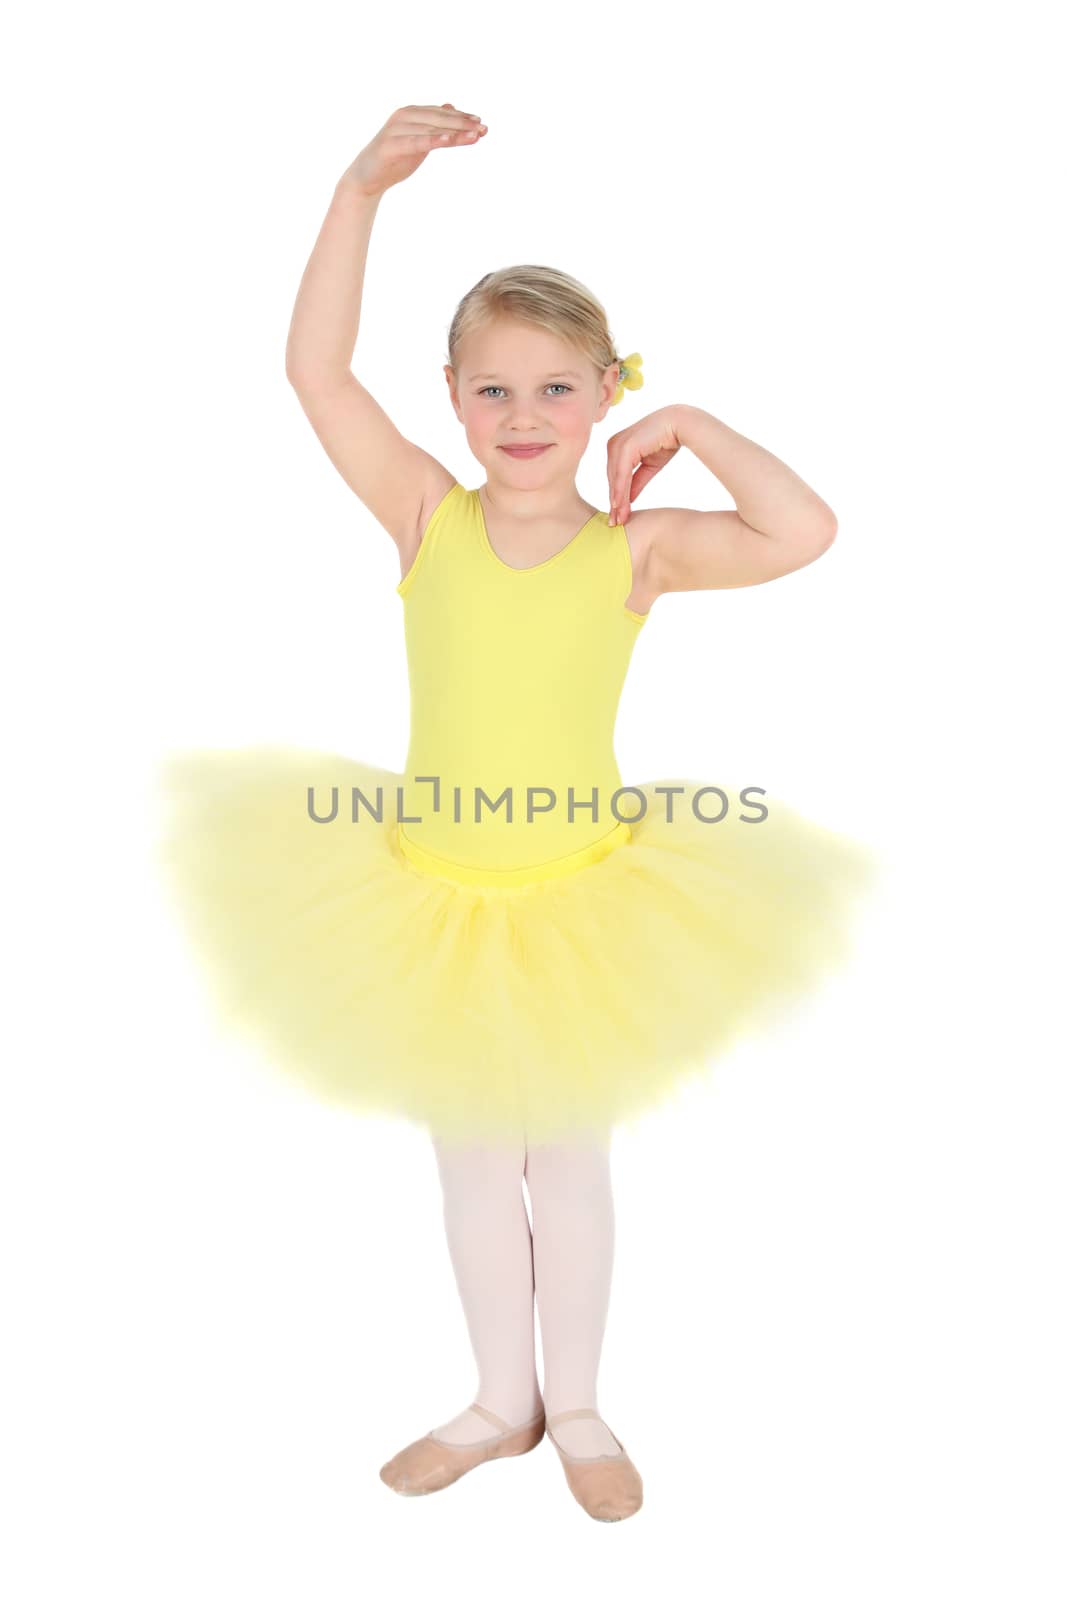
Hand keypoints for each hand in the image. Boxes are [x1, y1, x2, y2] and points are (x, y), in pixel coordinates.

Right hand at [342, 102, 486, 197]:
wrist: (367, 178)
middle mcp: (404, 116)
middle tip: (484, 129)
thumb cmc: (394, 158)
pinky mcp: (391, 144)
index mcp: (412, 113)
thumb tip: (451, 106)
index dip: (462, 118)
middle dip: (463, 124)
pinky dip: (434, 139)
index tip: (482, 124)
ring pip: (432, 129)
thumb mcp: (419, 139)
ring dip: (455, 132)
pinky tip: (450, 139)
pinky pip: (417, 141)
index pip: (442, 113)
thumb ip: (434, 124)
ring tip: (475, 135)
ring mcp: (396, 129)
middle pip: (440, 118)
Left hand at [607, 406, 683, 524]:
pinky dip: (620, 490)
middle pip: (613, 479)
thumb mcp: (649, 466)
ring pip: (615, 478)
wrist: (680, 425)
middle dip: (615, 503)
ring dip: (617, 500)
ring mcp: (618, 444)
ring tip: (619, 519)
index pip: (615, 477)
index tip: (618, 516)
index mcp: (618, 446)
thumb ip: (636, 481)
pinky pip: (621, 473)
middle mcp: (614, 444)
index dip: (616, 497)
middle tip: (616, 524)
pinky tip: (619, 504)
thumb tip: (627, 500)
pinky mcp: (626, 446)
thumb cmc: (666, 441)